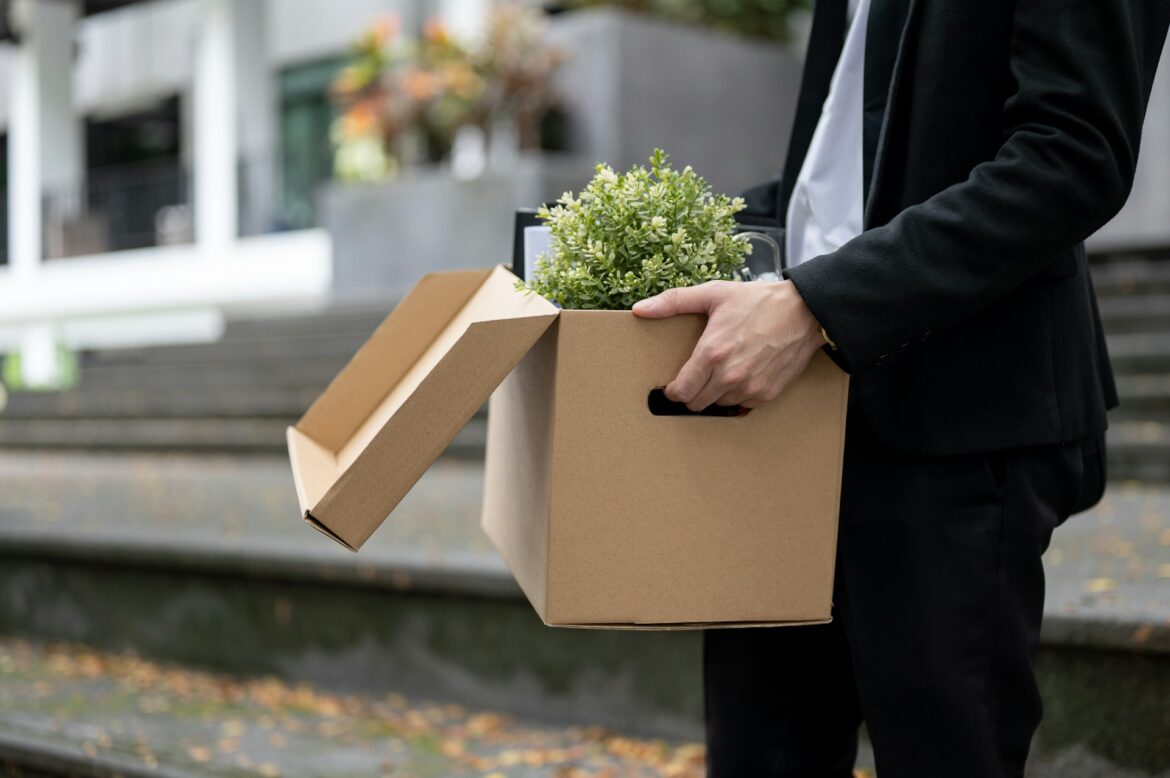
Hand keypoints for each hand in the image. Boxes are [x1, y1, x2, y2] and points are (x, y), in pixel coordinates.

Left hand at [632, 280, 823, 410]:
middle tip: (696, 379)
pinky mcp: (767, 394)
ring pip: (719, 405)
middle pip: (696, 403)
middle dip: (692, 393)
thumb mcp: (713, 294)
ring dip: (715, 394)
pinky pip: (742, 405)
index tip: (674, 385)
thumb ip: (673, 302)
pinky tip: (741, 376)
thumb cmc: (757, 301)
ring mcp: (750, 387)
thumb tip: (639, 309)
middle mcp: (729, 375)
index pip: (680, 391)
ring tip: (720, 373)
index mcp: (712, 353)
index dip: (673, 390)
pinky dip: (738, 395)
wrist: (803, 311)